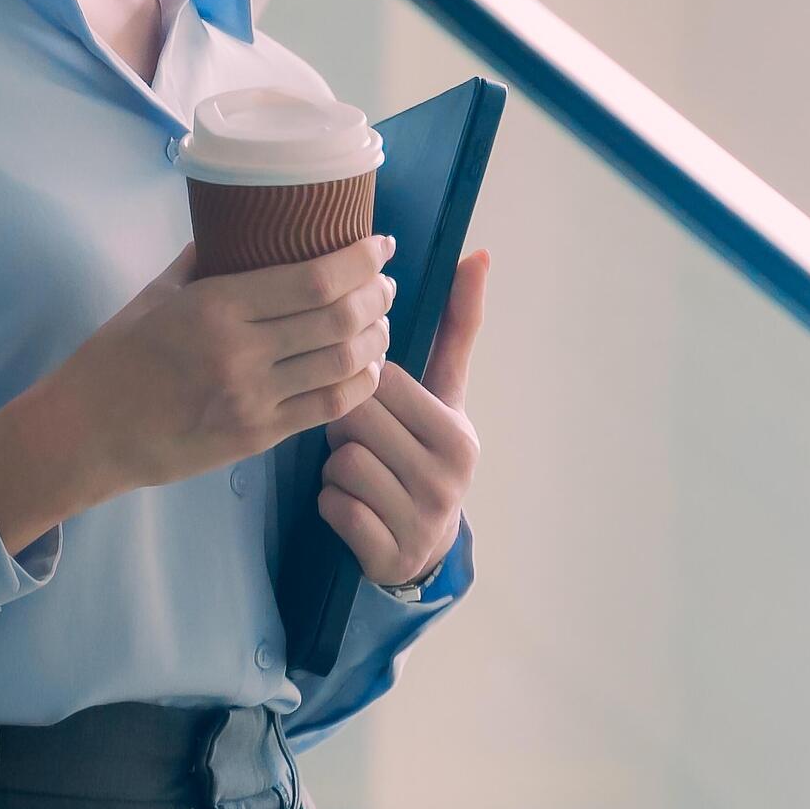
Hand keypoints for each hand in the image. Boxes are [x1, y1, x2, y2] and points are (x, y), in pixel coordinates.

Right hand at [0, 232, 396, 549]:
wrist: (87, 433)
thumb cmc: (116, 358)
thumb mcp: (156, 294)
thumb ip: (205, 261)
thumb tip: (243, 226)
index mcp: (216, 306)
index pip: (314, 278)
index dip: (360, 260)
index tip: (380, 245)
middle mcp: (241, 352)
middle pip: (340, 318)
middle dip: (377, 295)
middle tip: (385, 282)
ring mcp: (252, 399)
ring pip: (344, 364)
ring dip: (375, 339)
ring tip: (381, 322)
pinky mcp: (257, 437)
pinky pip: (328, 407)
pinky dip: (359, 384)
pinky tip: (366, 368)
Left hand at [316, 246, 488, 587]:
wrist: (426, 545)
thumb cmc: (425, 450)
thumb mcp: (446, 394)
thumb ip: (456, 327)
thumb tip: (478, 254)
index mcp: (458, 433)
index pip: (383, 382)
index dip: (363, 388)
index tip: (376, 404)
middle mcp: (448, 478)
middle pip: (356, 420)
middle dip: (346, 426)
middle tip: (361, 440)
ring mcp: (420, 520)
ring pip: (341, 464)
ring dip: (336, 467)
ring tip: (359, 472)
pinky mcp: (389, 554)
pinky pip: (332, 507)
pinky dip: (331, 504)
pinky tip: (353, 506)